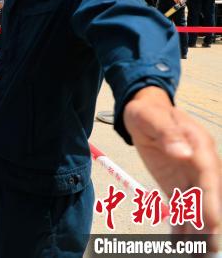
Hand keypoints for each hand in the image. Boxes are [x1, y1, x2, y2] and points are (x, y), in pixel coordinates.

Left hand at [125, 87, 220, 244]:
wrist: (143, 112)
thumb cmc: (149, 112)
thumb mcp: (153, 117)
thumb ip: (167, 133)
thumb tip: (183, 152)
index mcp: (198, 145)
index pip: (208, 175)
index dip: (211, 199)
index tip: (211, 220)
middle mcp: (200, 165)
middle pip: (208, 198)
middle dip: (209, 224)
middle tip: (207, 248)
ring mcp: (190, 177)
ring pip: (196, 208)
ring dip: (196, 232)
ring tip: (194, 253)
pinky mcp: (177, 185)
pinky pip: (181, 208)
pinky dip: (180, 227)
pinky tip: (178, 243)